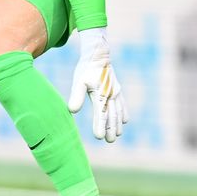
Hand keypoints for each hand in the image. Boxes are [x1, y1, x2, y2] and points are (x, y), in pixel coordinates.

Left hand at [67, 27, 128, 142]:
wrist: (98, 55)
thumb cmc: (86, 69)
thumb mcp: (78, 81)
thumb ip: (76, 96)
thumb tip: (72, 111)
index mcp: (101, 94)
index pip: (101, 113)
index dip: (100, 126)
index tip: (99, 137)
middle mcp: (111, 94)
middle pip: (112, 115)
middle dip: (111, 129)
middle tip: (109, 140)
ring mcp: (116, 92)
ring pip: (119, 112)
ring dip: (117, 124)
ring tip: (115, 135)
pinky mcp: (117, 90)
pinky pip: (123, 105)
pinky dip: (123, 114)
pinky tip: (123, 121)